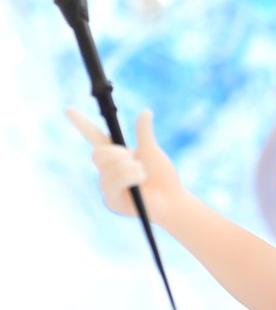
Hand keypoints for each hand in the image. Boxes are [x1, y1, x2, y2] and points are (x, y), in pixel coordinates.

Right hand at [67, 108, 183, 222]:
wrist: (172, 200)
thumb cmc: (162, 177)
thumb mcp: (152, 151)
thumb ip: (144, 133)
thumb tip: (146, 111)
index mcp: (116, 156)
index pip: (94, 137)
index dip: (82, 124)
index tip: (69, 109)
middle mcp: (108, 170)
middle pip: (98, 153)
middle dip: (117, 154)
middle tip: (134, 159)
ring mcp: (108, 186)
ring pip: (108, 168)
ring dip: (129, 167)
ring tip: (143, 173)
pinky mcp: (111, 200)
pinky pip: (113, 182)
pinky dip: (129, 177)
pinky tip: (140, 180)